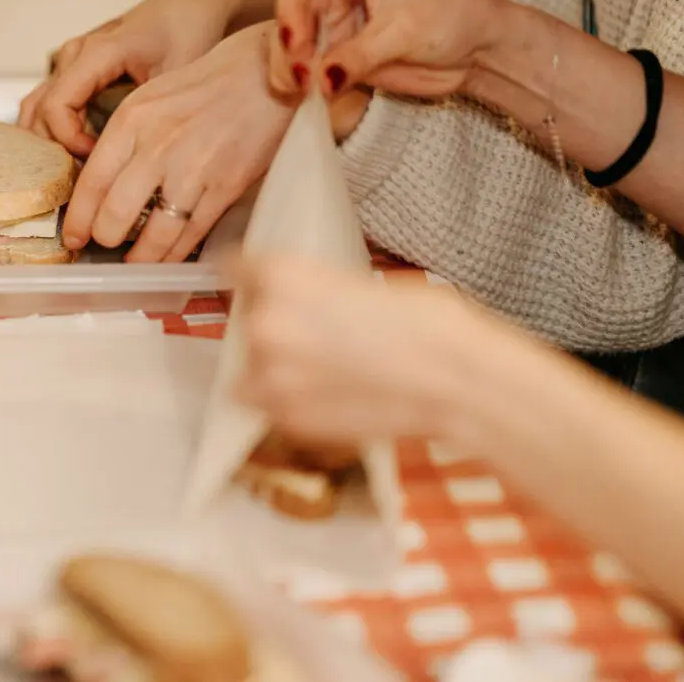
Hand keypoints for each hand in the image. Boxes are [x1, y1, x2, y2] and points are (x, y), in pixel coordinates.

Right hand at [18, 0, 288, 155]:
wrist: (195, 3)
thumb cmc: (191, 30)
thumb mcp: (181, 73)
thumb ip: (157, 112)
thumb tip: (141, 159)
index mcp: (97, 52)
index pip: (57, 106)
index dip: (69, 142)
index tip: (98, 160)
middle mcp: (76, 54)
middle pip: (39, 111)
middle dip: (54, 149)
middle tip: (85, 176)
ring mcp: (72, 60)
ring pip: (38, 108)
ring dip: (50, 141)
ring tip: (79, 169)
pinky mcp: (77, 68)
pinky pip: (51, 102)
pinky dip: (56, 130)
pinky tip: (80, 154)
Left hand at [62, 22, 292, 261]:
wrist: (264, 73)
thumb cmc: (207, 83)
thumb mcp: (151, 98)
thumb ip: (126, 137)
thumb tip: (104, 182)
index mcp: (132, 121)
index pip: (92, 182)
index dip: (78, 217)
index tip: (72, 234)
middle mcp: (156, 147)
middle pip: (115, 214)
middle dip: (104, 238)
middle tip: (103, 244)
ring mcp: (192, 170)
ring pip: (153, 233)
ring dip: (140, 256)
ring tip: (134, 261)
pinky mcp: (225, 186)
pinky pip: (191, 232)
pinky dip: (175, 252)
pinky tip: (167, 256)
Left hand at [235, 254, 499, 443]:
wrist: (453, 380)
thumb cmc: (424, 320)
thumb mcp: (355, 280)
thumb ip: (307, 288)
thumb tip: (289, 298)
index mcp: (279, 275)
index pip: (230, 266)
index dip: (248, 275)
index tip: (255, 283)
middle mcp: (263, 322)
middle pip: (245, 317)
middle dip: (273, 323)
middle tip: (318, 333)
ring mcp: (268, 375)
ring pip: (251, 365)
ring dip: (276, 365)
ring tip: (327, 367)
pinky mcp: (284, 416)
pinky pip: (266, 403)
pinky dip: (288, 398)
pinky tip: (331, 392)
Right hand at [270, 0, 507, 100]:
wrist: (481, 49)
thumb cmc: (454, 17)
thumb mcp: (404, 32)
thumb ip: (357, 56)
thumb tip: (319, 81)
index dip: (289, 11)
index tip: (297, 45)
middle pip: (288, 14)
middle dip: (287, 49)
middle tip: (300, 80)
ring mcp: (334, 18)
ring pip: (290, 45)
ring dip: (290, 72)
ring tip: (303, 93)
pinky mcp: (337, 50)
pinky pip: (307, 68)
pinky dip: (303, 85)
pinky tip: (309, 98)